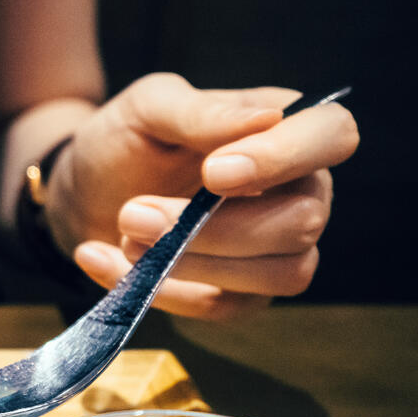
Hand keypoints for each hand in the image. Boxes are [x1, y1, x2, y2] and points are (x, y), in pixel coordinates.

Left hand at [45, 73, 358, 318]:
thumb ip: (201, 113)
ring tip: (125, 235)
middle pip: (303, 221)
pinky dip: (160, 291)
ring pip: (282, 274)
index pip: (333, 134)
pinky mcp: (241, 294)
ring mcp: (276, 248)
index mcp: (286, 129)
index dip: (284, 157)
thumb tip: (268, 118)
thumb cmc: (128, 138)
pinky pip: (223, 308)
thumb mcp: (148, 107)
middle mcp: (298, 191)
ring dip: (195, 262)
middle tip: (134, 213)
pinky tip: (103, 259)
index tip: (213, 173)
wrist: (84, 188)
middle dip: (216, 227)